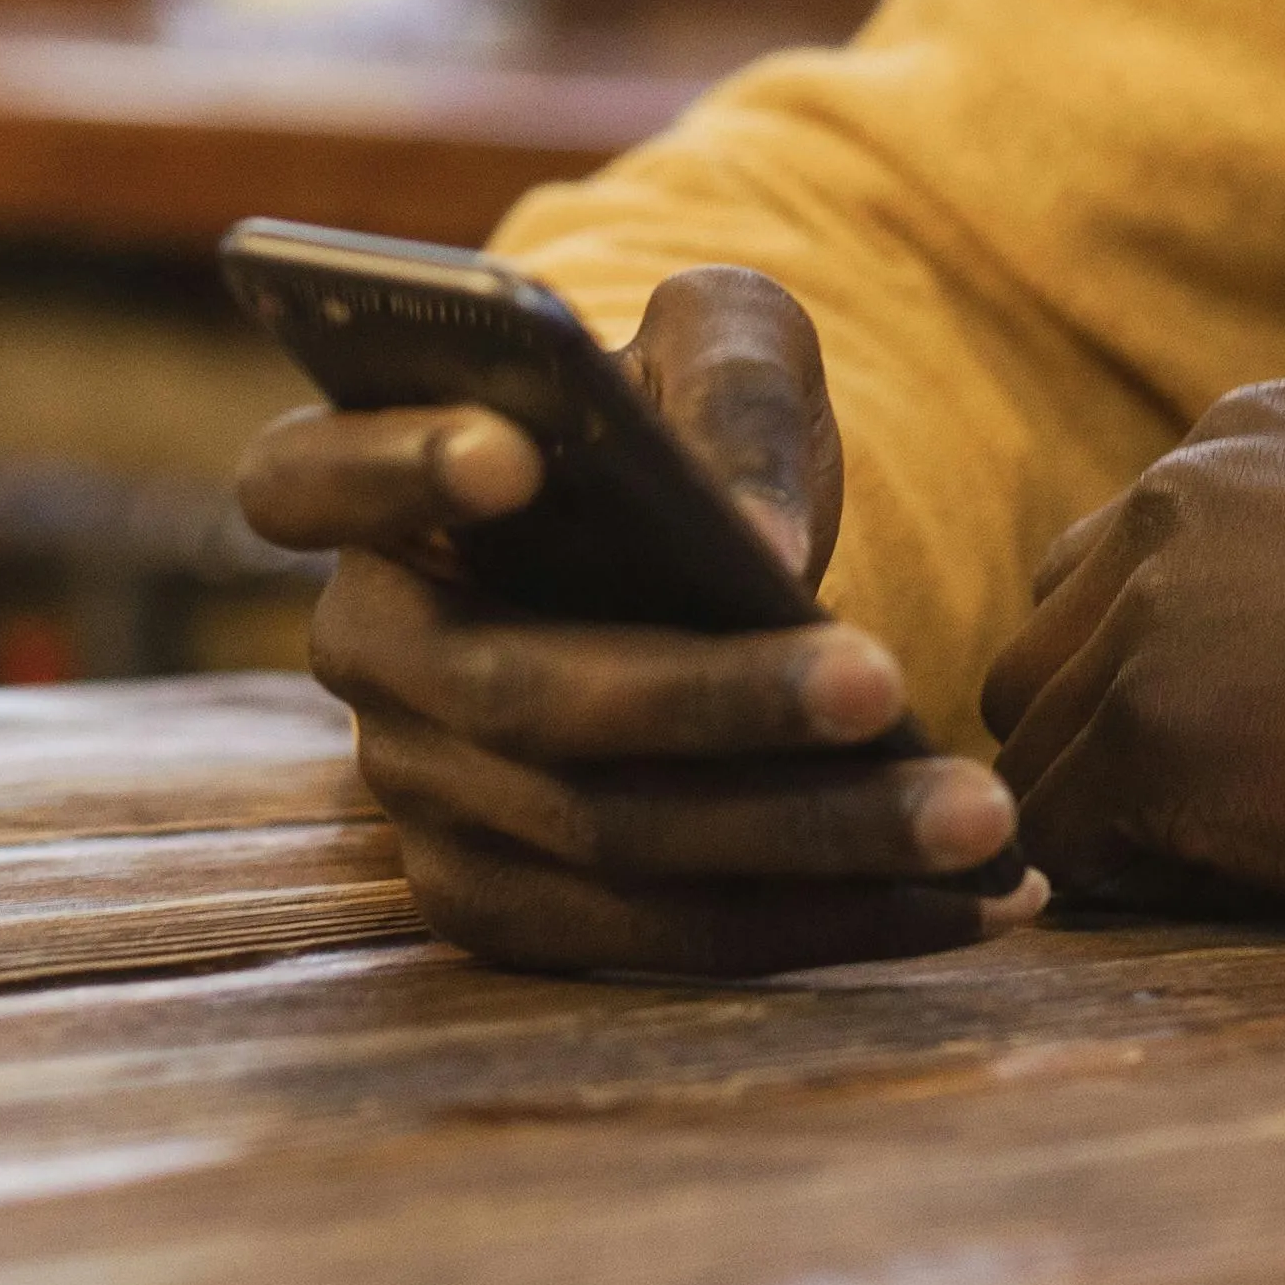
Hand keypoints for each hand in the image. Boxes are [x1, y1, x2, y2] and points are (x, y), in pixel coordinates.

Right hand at [234, 265, 1040, 978]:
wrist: (707, 552)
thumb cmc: (692, 419)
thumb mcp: (727, 341)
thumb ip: (733, 389)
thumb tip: (758, 545)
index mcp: (354, 483)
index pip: (304, 478)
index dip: (395, 469)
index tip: (516, 453)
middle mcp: (364, 654)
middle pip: (518, 698)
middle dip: (714, 702)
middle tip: (887, 680)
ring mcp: (423, 800)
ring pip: (604, 844)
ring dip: (805, 842)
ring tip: (979, 818)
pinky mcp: (512, 908)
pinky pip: (661, 942)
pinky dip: (828, 923)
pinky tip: (981, 895)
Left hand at [980, 384, 1284, 925]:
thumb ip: (1279, 562)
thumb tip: (1189, 660)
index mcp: (1239, 434)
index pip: (1103, 569)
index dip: (1155, 675)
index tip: (1255, 733)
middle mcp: (1174, 491)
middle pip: (1045, 648)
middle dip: (1109, 735)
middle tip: (1230, 802)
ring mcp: (1150, 606)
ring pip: (1037, 742)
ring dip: (1116, 810)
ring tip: (1250, 842)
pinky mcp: (1146, 722)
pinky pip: (1058, 829)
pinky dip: (1125, 875)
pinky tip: (1247, 873)